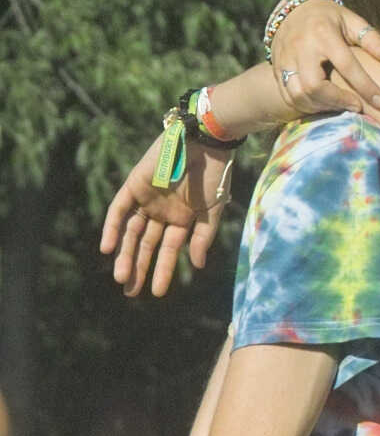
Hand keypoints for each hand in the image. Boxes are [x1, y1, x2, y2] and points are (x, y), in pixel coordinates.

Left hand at [100, 131, 232, 297]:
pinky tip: (108, 248)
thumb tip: (197, 266)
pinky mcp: (133, 185)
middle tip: (130, 292)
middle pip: (145, 245)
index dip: (163, 271)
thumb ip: (203, 237)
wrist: (206, 142)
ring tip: (121, 277)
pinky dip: (111, 228)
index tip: (157, 293)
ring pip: (130, 232)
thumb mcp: (213, 211)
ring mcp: (146, 199)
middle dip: (138, 268)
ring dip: (124, 254)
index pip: (168, 251)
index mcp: (182, 220)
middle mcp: (162, 212)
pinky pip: (117, 210)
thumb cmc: (216, 176)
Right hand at [271, 0, 379, 113]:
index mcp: (323, 33)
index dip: (365, 86)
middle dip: (337, 101)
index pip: (346, 65)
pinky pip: (287, 95)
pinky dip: (305, 105)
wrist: (293, 9)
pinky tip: (323, 105)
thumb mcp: (352, 21)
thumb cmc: (331, 18)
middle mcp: (301, 47)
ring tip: (341, 106)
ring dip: (321, 107)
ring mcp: (284, 58)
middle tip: (357, 106)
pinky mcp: (276, 68)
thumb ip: (372, 39)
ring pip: (298, 94)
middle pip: (314, 86)